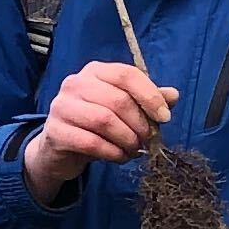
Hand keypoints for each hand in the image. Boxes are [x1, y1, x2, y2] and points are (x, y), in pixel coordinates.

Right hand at [22, 59, 174, 202]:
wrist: (61, 148)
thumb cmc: (95, 124)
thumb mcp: (123, 109)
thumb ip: (147, 100)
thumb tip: (173, 95)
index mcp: (95, 71)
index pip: (127, 75)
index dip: (150, 96)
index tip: (164, 117)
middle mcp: (76, 83)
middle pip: (117, 100)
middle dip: (139, 124)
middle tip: (147, 140)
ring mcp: (62, 106)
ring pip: (104, 121)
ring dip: (126, 140)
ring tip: (134, 149)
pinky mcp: (55, 131)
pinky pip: (91, 142)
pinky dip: (112, 153)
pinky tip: (119, 157)